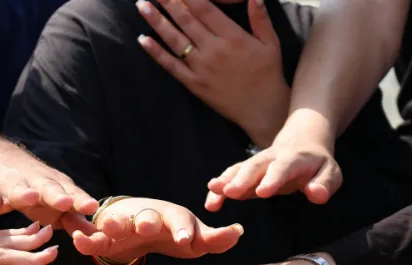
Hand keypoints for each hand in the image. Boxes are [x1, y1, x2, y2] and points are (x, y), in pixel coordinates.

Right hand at [0, 146, 98, 225]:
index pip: (73, 194)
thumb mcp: (57, 203)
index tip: (91, 206)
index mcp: (59, 187)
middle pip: (49, 189)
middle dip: (57, 195)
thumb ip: (75, 219)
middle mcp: (38, 183)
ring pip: (19, 189)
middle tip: (65, 202)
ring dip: (24, 194)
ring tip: (30, 197)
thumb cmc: (38, 191)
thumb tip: (97, 235)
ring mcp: (13, 185)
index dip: (82, 201)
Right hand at [62, 197, 243, 262]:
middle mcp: (148, 217)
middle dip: (146, 220)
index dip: (184, 229)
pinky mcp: (105, 237)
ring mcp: (125, 225)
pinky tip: (79, 242)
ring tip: (106, 227)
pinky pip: (94, 238)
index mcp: (173, 217)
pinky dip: (87, 240)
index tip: (187, 241)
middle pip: (147, 216)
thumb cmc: (173, 232)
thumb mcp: (195, 238)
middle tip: (146, 226)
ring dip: (113, 223)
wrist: (141, 228)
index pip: (181, 220)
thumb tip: (238, 232)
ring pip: (118, 222)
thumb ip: (213, 238)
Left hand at [136, 0, 288, 145]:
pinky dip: (156, 52)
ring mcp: (201, 68)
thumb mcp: (270, 42)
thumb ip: (260, 17)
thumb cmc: (267, 74)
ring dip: (156, 21)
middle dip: (167, 1)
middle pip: (185, 19)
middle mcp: (213, 50)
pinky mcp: (194, 84)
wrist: (260, 108)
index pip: (203, 8)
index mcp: (231, 36)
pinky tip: (143, 40)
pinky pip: (171, 66)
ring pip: (174, 40)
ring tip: (141, 6)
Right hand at [206, 119, 341, 209]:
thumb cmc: (317, 164)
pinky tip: (210, 201)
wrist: (302, 142)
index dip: (272, 179)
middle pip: (255, 167)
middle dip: (241, 179)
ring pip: (239, 169)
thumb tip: (316, 194)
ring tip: (213, 191)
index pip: (283, 168)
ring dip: (225, 180)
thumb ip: (325, 184)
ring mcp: (256, 163)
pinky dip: (220, 189)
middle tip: (229, 192)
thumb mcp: (331, 173)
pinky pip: (231, 177)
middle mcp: (271, 158)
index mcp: (294, 159)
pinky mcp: (246, 172)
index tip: (262, 192)